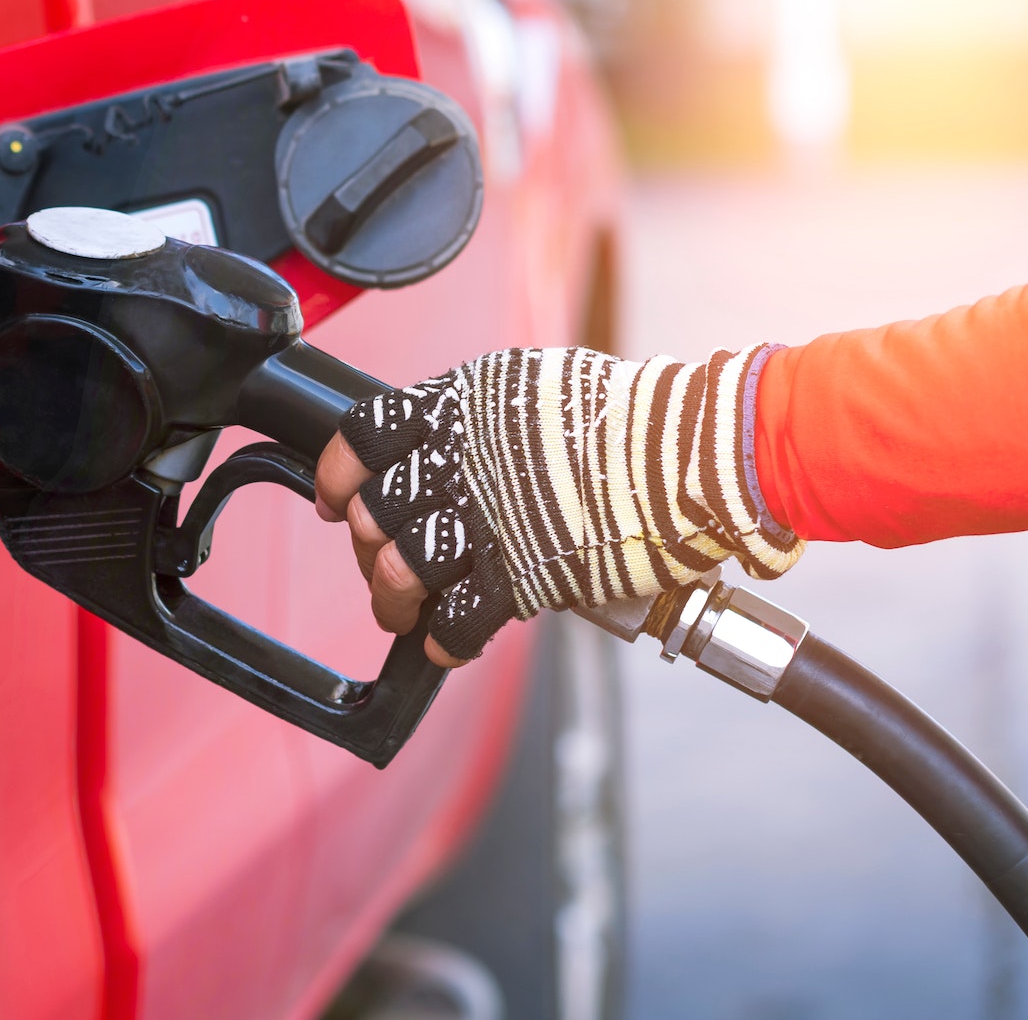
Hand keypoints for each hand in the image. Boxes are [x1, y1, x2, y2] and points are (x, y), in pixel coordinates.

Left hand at [314, 347, 804, 666]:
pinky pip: (455, 624)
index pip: (362, 436)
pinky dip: (444, 641)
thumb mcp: (533, 386)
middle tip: (381, 563)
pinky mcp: (520, 577)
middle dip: (367, 547)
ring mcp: (485, 522)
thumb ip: (477, 417)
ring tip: (405, 612)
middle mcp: (458, 461)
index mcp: (458, 406)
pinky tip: (448, 643)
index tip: (335, 496)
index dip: (338, 473)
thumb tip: (441, 441)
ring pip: (398, 571)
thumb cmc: (631, 416)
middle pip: (372, 512)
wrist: (692, 452)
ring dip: (393, 601)